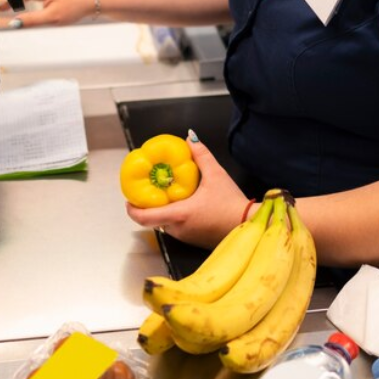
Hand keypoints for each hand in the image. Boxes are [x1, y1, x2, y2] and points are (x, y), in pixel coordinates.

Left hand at [125, 132, 248, 247]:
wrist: (249, 226)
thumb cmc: (233, 205)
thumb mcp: (216, 175)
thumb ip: (201, 155)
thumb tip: (190, 138)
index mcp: (179, 215)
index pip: (144, 217)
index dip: (132, 209)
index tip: (129, 199)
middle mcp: (178, 229)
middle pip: (153, 219)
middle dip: (149, 206)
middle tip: (150, 190)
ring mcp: (185, 237)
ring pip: (165, 224)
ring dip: (164, 211)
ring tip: (168, 194)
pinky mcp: (192, 240)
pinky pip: (177, 228)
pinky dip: (175, 217)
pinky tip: (184, 204)